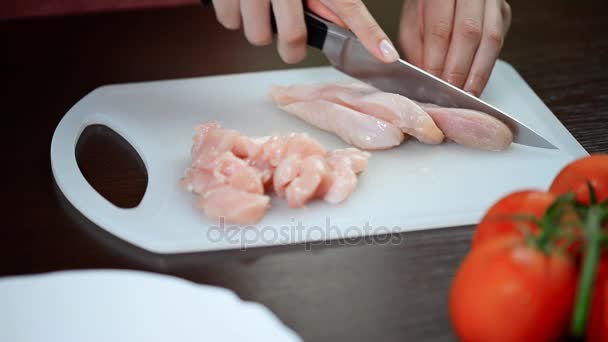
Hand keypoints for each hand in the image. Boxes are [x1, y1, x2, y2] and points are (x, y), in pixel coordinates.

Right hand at [212, 0, 399, 63]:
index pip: (349, 8)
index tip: (386, 56)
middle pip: (292, 38)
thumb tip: (339, 23)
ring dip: (260, 29)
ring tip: (261, 6)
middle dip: (292, 46)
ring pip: (257, 36)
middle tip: (290, 36)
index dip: (369, 35)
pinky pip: (229, 22)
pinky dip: (235, 16)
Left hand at [399, 0, 511, 95]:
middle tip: (451, 94)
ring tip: (467, 95)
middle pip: (469, 33)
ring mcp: (492, 3)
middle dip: (459, 69)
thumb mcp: (412, 21)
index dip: (437, 59)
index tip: (433, 83)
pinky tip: (476, 83)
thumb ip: (417, 48)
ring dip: (478, 73)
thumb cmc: (427, 5)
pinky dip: (486, 67)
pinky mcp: (503, 15)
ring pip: (491, 39)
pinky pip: (499, 43)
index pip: (440, 28)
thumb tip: (426, 78)